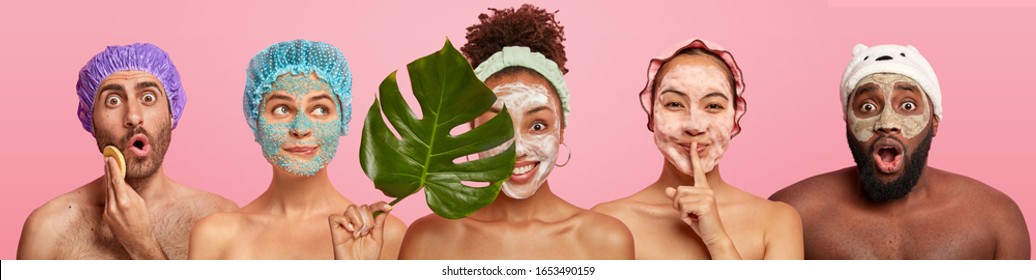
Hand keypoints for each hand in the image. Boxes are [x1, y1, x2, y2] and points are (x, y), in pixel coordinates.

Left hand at [102, 156, 166, 258]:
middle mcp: (113, 206)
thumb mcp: (140, 203)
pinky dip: (110, 192)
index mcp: (125, 201)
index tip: (110, 159)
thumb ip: (130, 192)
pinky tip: (111, 186)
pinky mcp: (105, 216)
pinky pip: (108, 200)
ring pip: (107, 191)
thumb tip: (123, 182)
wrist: (138, 240)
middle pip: (109, 184)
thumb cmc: (144, 221)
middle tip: (107, 160)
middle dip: (108, 171)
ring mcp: (108, 212)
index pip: (116, 180)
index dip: (113, 168)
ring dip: (108, 180)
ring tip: (108, 169)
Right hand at [329, 202, 391, 259]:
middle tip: (366, 233)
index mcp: (366, 222)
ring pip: (351, 209)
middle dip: (368, 220)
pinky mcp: (335, 228)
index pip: (372, 208)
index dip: (380, 205)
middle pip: (362, 207)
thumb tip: (386, 208)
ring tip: (357, 235)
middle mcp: (356, 221)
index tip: (388, 207)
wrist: (359, 267)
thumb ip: (379, 222)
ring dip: (358, 222)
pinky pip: (336, 217)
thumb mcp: (377, 238)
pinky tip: (350, 232)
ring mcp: (345, 224)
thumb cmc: (368, 256)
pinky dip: (345, 222)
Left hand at [664, 142, 738, 258]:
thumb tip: (668, 190)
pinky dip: (684, 216)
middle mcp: (706, 190)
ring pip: (679, 199)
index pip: (698, 170)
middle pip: (679, 190)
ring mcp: (707, 196)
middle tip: (688, 214)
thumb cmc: (701, 223)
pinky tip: (693, 220)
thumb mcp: (686, 210)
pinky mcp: (705, 204)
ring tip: (692, 217)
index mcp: (704, 189)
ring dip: (680, 211)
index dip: (694, 156)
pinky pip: (683, 207)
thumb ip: (678, 199)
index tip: (693, 142)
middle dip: (677, 205)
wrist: (714, 236)